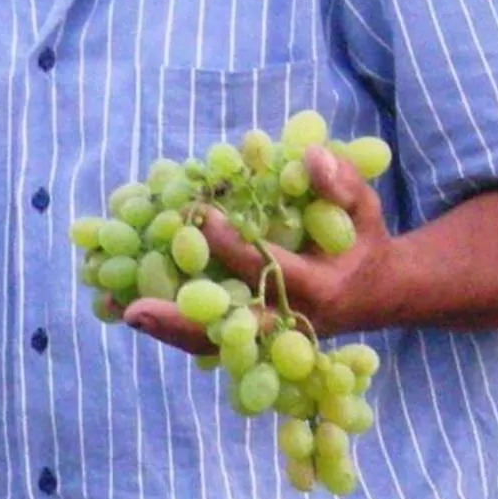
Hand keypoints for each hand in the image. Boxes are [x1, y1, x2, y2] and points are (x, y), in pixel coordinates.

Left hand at [123, 146, 395, 354]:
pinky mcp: (255, 337)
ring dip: (167, 330)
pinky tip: (131, 310)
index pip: (269, 269)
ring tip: (118, 310)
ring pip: (215, 344)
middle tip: (134, 310)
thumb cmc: (362, 241)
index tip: (201, 217)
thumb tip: (311, 155)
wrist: (379, 291)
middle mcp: (289, 320)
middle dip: (184, 319)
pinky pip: (211, 339)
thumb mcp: (364, 208)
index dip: (234, 246)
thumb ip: (341, 183)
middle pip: (232, 329)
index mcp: (318, 289)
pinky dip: (174, 327)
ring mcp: (269, 335)